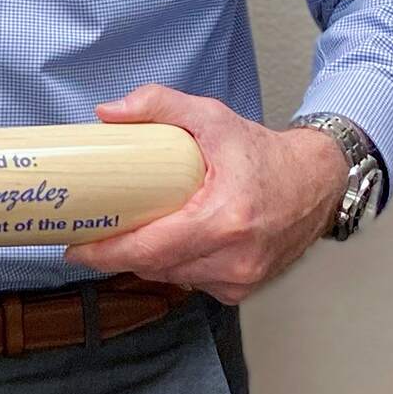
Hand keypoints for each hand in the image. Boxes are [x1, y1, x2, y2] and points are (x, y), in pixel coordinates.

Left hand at [64, 85, 348, 304]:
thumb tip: (108, 113)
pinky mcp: (244, 288)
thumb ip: (159, 105)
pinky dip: (175, 266)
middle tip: (94, 232)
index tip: (76, 248)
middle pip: (155, 267)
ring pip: (171, 278)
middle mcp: (236, 257)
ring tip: (128, 235)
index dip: (107, 253)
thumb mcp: (211, 117)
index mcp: (226, 219)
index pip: (151, 249)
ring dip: (147, 261)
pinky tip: (168, 244)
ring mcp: (242, 278)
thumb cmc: (264, 154)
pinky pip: (192, 283)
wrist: (316, 181)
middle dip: (120, 254)